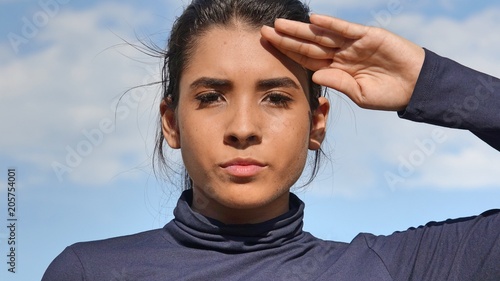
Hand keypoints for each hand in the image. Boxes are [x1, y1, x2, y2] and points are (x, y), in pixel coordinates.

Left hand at [261, 14, 424, 110]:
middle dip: (286, 39)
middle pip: (308, 45)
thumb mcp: (360, 95)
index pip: (306, 60)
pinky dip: (331, 25)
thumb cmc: (388, 94)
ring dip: (301, 30)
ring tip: (280, 25)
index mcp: (336, 69)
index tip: (269, 49)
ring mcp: (353, 44)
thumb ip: (339, 83)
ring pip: (322, 35)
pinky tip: (313, 21)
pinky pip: (346, 29)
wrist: (416, 87)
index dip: (288, 54)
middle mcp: (341, 54)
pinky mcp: (369, 36)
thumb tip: (316, 75)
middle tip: (264, 32)